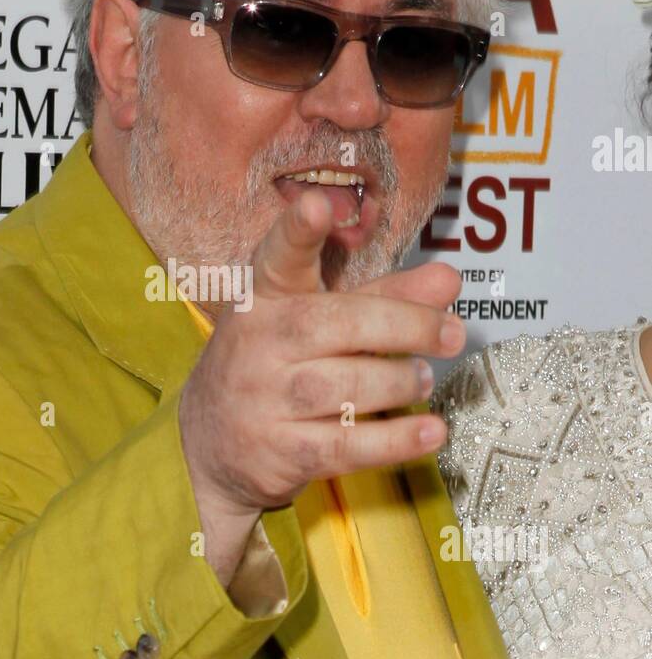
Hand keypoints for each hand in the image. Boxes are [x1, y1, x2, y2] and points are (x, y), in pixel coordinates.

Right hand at [178, 187, 464, 581]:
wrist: (207, 446)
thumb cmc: (276, 367)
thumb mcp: (318, 321)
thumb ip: (383, 298)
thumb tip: (449, 280)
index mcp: (265, 297)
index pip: (278, 257)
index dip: (297, 231)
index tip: (317, 205)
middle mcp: (258, 343)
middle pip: (335, 324)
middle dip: (402, 325)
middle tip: (451, 333)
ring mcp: (262, 400)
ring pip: (342, 386)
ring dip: (397, 382)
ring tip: (424, 380)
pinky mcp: (277, 452)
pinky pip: (345, 445)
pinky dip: (394, 440)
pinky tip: (431, 431)